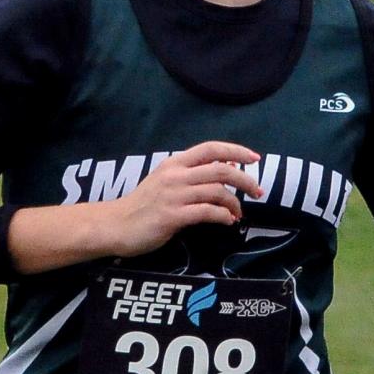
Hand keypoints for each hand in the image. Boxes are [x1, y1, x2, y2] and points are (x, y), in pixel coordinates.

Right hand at [111, 141, 262, 257]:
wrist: (116, 225)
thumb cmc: (143, 205)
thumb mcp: (166, 181)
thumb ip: (192, 174)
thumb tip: (227, 169)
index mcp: (174, 163)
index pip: (211, 148)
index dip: (236, 151)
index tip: (254, 158)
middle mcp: (175, 175)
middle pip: (220, 169)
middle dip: (245, 180)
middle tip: (257, 191)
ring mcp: (174, 195)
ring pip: (217, 191)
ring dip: (235, 203)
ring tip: (238, 213)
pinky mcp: (172, 216)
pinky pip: (207, 212)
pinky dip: (223, 216)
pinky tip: (227, 221)